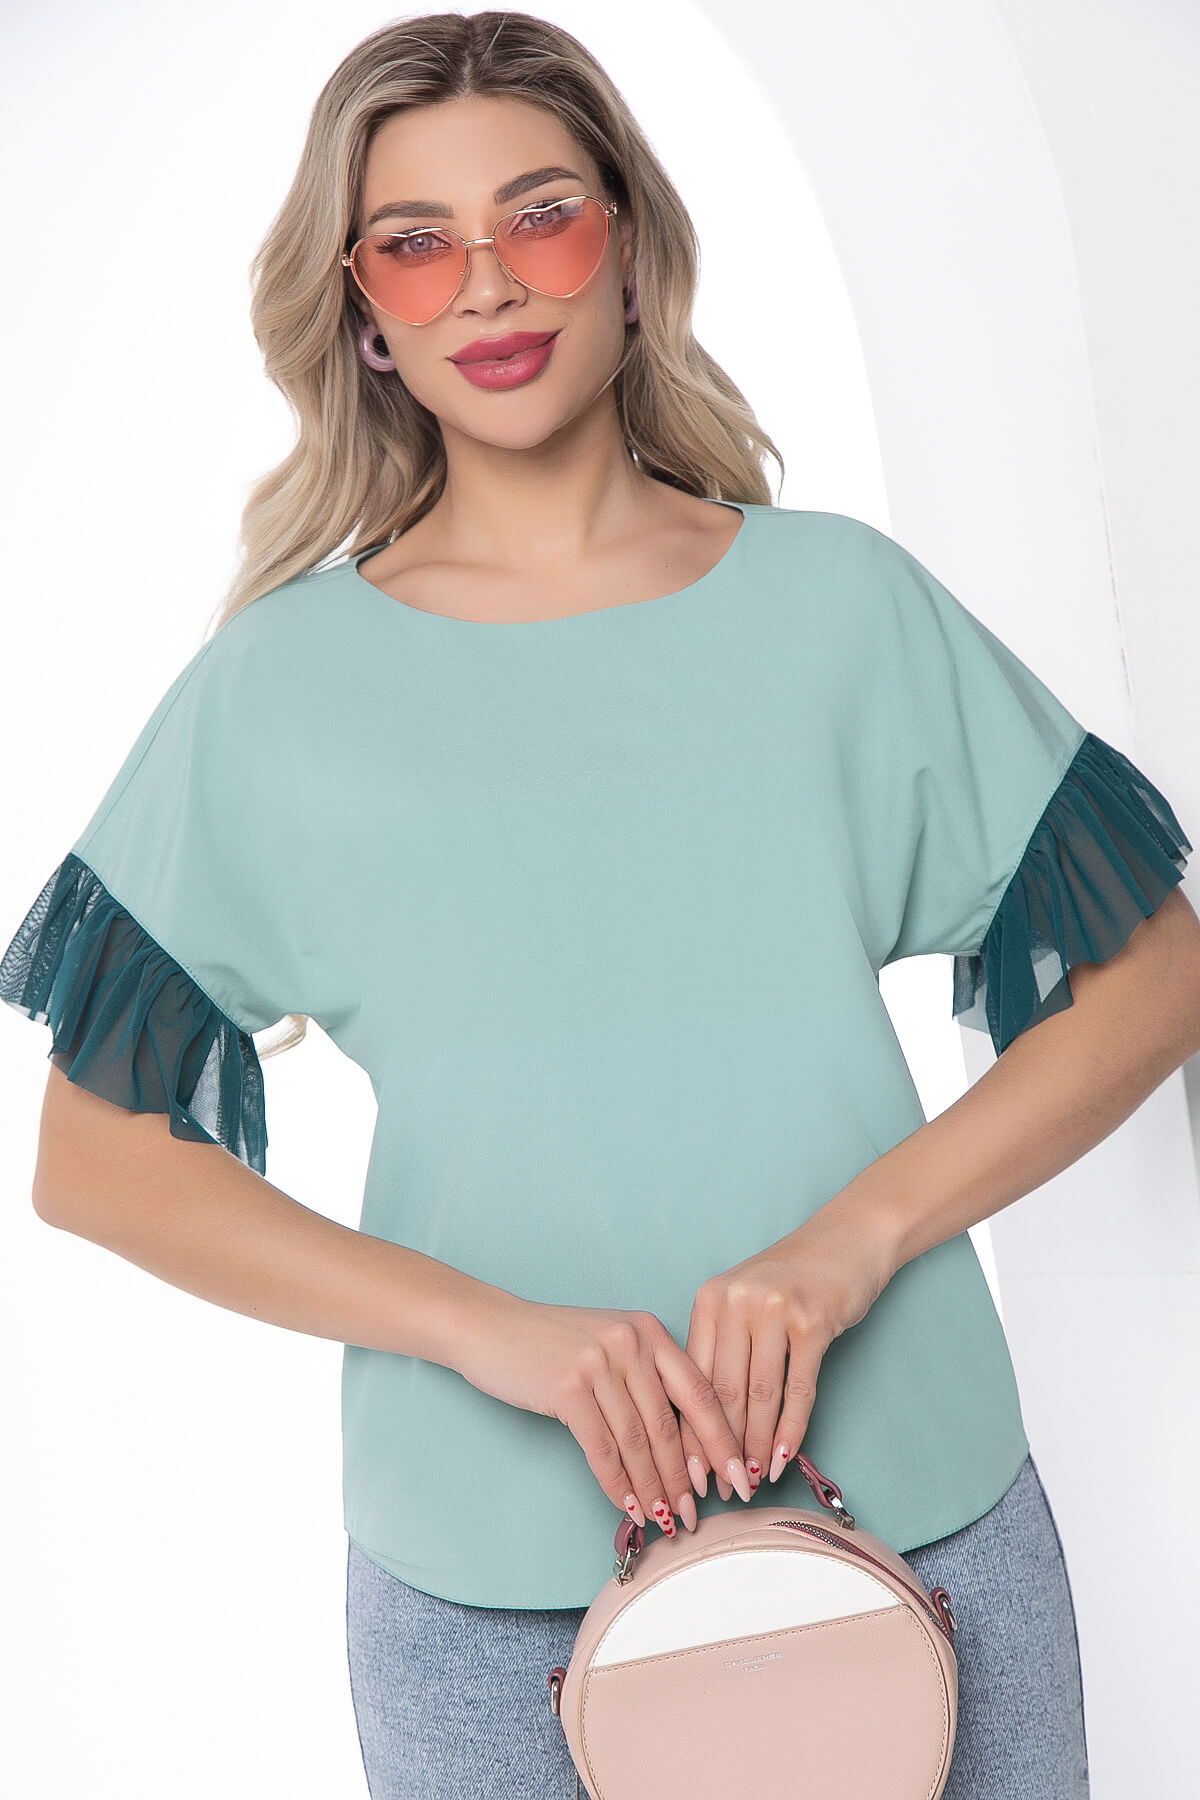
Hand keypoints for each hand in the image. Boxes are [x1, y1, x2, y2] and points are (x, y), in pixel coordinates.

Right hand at [454, 1295, 752, 1535]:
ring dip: (653, 1489)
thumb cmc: (555, 1344)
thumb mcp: (612, 1347)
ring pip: (637, 1442)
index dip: (721, 1442)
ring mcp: (599, 1363)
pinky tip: (626, 1506)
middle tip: (699, 1514)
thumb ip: (648, 1382)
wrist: (491, 1326)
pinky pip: (601, 1449)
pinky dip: (617, 1484)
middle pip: (669, 1424)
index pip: (700, 1394)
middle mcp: (631, 1342)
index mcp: (651, 1331)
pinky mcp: (567, 1387)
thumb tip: (686, 1451)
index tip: (737, 1478)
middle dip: (686, 1478)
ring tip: (666, 1519)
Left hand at [679, 1202, 897, 1499]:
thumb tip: (703, 1422)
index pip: (692, 1377)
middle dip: (720, 1448)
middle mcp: (736, 1302)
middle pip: (723, 1392)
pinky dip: (789, 1430)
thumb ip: (722, 1349)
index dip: (689, 1429)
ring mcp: (775, 1311)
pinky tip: (782, 1458)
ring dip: (755, 1447)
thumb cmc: (791, 1279)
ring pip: (759, 1396)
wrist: (846, 1241)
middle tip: (720, 1490)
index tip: (687, 1471)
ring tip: (751, 1482)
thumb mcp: (743, 1302)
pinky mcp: (813, 1323)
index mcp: (710, 1299)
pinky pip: (798, 1390)